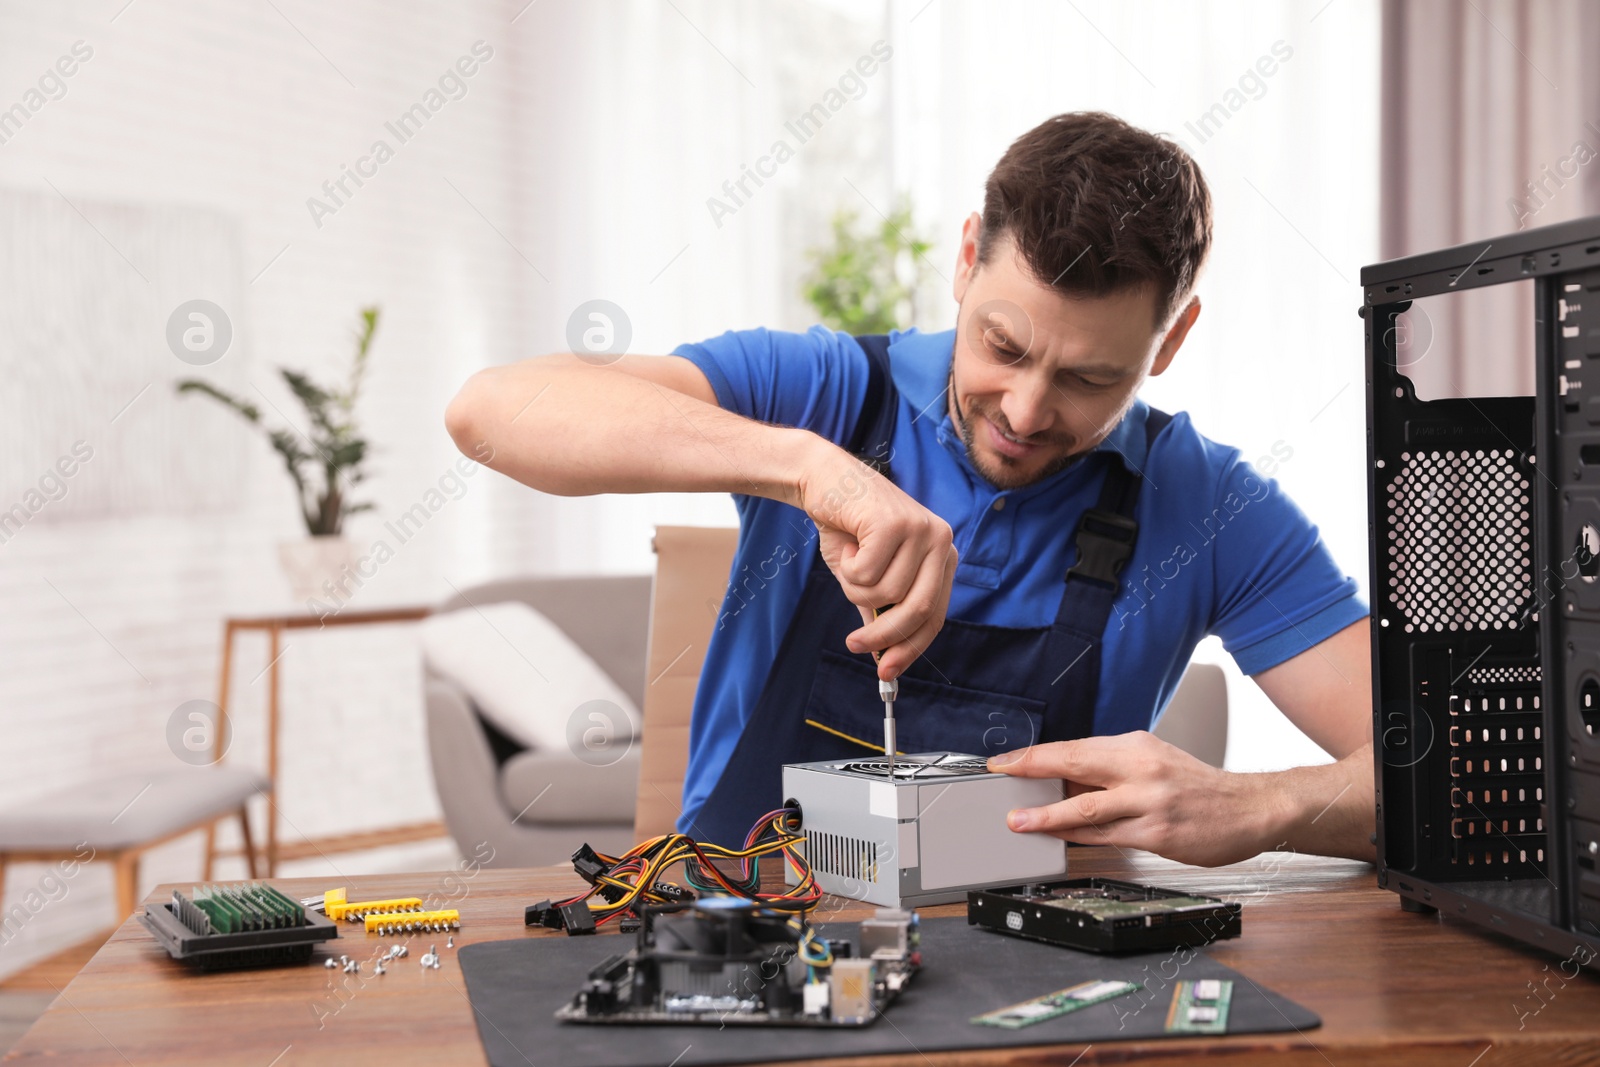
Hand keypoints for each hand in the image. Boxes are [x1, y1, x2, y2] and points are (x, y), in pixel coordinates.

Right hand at [794, 438, 957, 679]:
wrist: (823, 480)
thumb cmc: (848, 528)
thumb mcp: (869, 576)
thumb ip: (882, 611)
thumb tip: (885, 660)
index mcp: (943, 556)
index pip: (936, 616)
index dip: (910, 648)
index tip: (886, 672)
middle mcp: (941, 541)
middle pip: (918, 610)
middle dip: (882, 635)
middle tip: (853, 643)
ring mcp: (921, 529)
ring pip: (885, 593)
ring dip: (855, 588)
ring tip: (849, 560)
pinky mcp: (894, 522)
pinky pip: (866, 574)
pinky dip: (847, 568)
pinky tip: (847, 543)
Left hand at [986, 731, 1285, 866]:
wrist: (1251, 808)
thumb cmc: (1198, 787)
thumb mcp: (1154, 762)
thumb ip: (1112, 770)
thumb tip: (1062, 781)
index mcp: (1137, 746)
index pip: (1075, 746)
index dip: (1035, 754)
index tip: (1005, 760)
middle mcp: (1141, 769)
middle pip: (1075, 765)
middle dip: (1031, 770)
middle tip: (1001, 777)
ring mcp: (1149, 802)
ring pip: (1086, 807)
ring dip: (1047, 815)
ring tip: (1019, 821)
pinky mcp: (1158, 834)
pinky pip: (1107, 837)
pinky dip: (1078, 837)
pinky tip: (1059, 838)